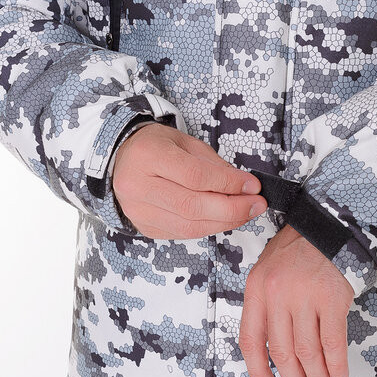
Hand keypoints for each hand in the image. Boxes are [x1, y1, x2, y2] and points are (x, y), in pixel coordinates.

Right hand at [112, 123, 266, 238]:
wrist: (120, 160)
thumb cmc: (155, 147)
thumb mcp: (184, 142)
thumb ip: (213, 164)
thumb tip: (243, 185)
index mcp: (149, 156)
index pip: (195, 176)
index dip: (228, 184)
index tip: (252, 186)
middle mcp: (138, 186)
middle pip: (192, 206)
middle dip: (232, 209)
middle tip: (256, 205)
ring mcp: (138, 210)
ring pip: (189, 226)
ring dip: (224, 222)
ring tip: (245, 213)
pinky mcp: (144, 227)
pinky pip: (182, 233)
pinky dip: (208, 228)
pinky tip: (223, 219)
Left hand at [239, 223, 354, 376]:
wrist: (330, 222)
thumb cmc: (299, 248)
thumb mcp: (269, 271)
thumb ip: (267, 307)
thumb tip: (275, 353)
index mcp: (256, 290)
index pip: (251, 341)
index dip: (258, 373)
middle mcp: (277, 294)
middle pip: (282, 352)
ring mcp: (305, 296)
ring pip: (308, 352)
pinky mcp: (332, 297)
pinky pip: (333, 341)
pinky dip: (337, 364)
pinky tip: (339, 376)